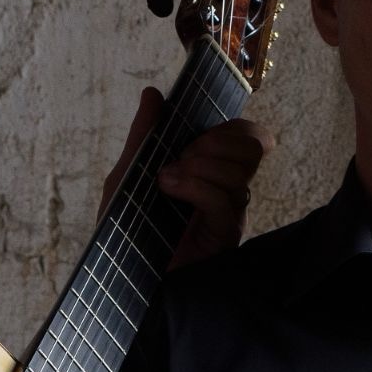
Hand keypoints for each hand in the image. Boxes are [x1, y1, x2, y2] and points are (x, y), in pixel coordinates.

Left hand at [100, 87, 272, 268]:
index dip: (227, 127)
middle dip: (215, 141)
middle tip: (180, 157)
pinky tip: (171, 189)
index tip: (189, 138)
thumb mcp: (127, 175)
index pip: (244, 135)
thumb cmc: (125, 231)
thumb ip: (143, 136)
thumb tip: (153, 94)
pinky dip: (197, 185)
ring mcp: (228, 213)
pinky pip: (226, 199)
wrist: (119, 277)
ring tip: (168, 179)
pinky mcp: (224, 236)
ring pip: (242, 170)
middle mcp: (226, 190)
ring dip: (202, 164)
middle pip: (252, 146)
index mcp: (209, 171)